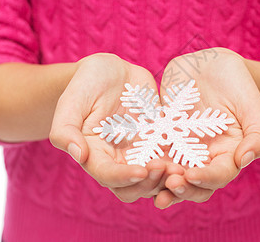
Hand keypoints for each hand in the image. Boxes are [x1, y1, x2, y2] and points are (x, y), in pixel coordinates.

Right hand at [49, 53, 173, 202]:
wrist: (111, 71)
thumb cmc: (87, 83)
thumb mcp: (72, 100)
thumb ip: (65, 128)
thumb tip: (78, 155)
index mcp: (93, 154)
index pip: (107, 176)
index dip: (123, 177)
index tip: (141, 170)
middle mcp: (116, 160)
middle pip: (133, 187)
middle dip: (150, 183)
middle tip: (166, 168)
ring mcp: (139, 153)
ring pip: (154, 180)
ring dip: (167, 179)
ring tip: (182, 167)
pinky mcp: (158, 143)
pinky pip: (171, 159)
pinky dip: (181, 163)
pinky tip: (193, 157)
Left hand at [153, 48, 259, 207]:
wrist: (211, 64)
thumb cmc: (238, 83)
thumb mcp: (253, 105)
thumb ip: (258, 134)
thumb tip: (245, 160)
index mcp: (229, 153)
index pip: (220, 175)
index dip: (207, 179)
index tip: (192, 176)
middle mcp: (205, 156)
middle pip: (194, 184)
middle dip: (182, 188)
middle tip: (169, 184)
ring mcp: (182, 148)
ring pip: (170, 173)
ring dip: (159, 181)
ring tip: (148, 180)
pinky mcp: (163, 136)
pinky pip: (152, 152)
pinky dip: (144, 160)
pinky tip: (134, 162)